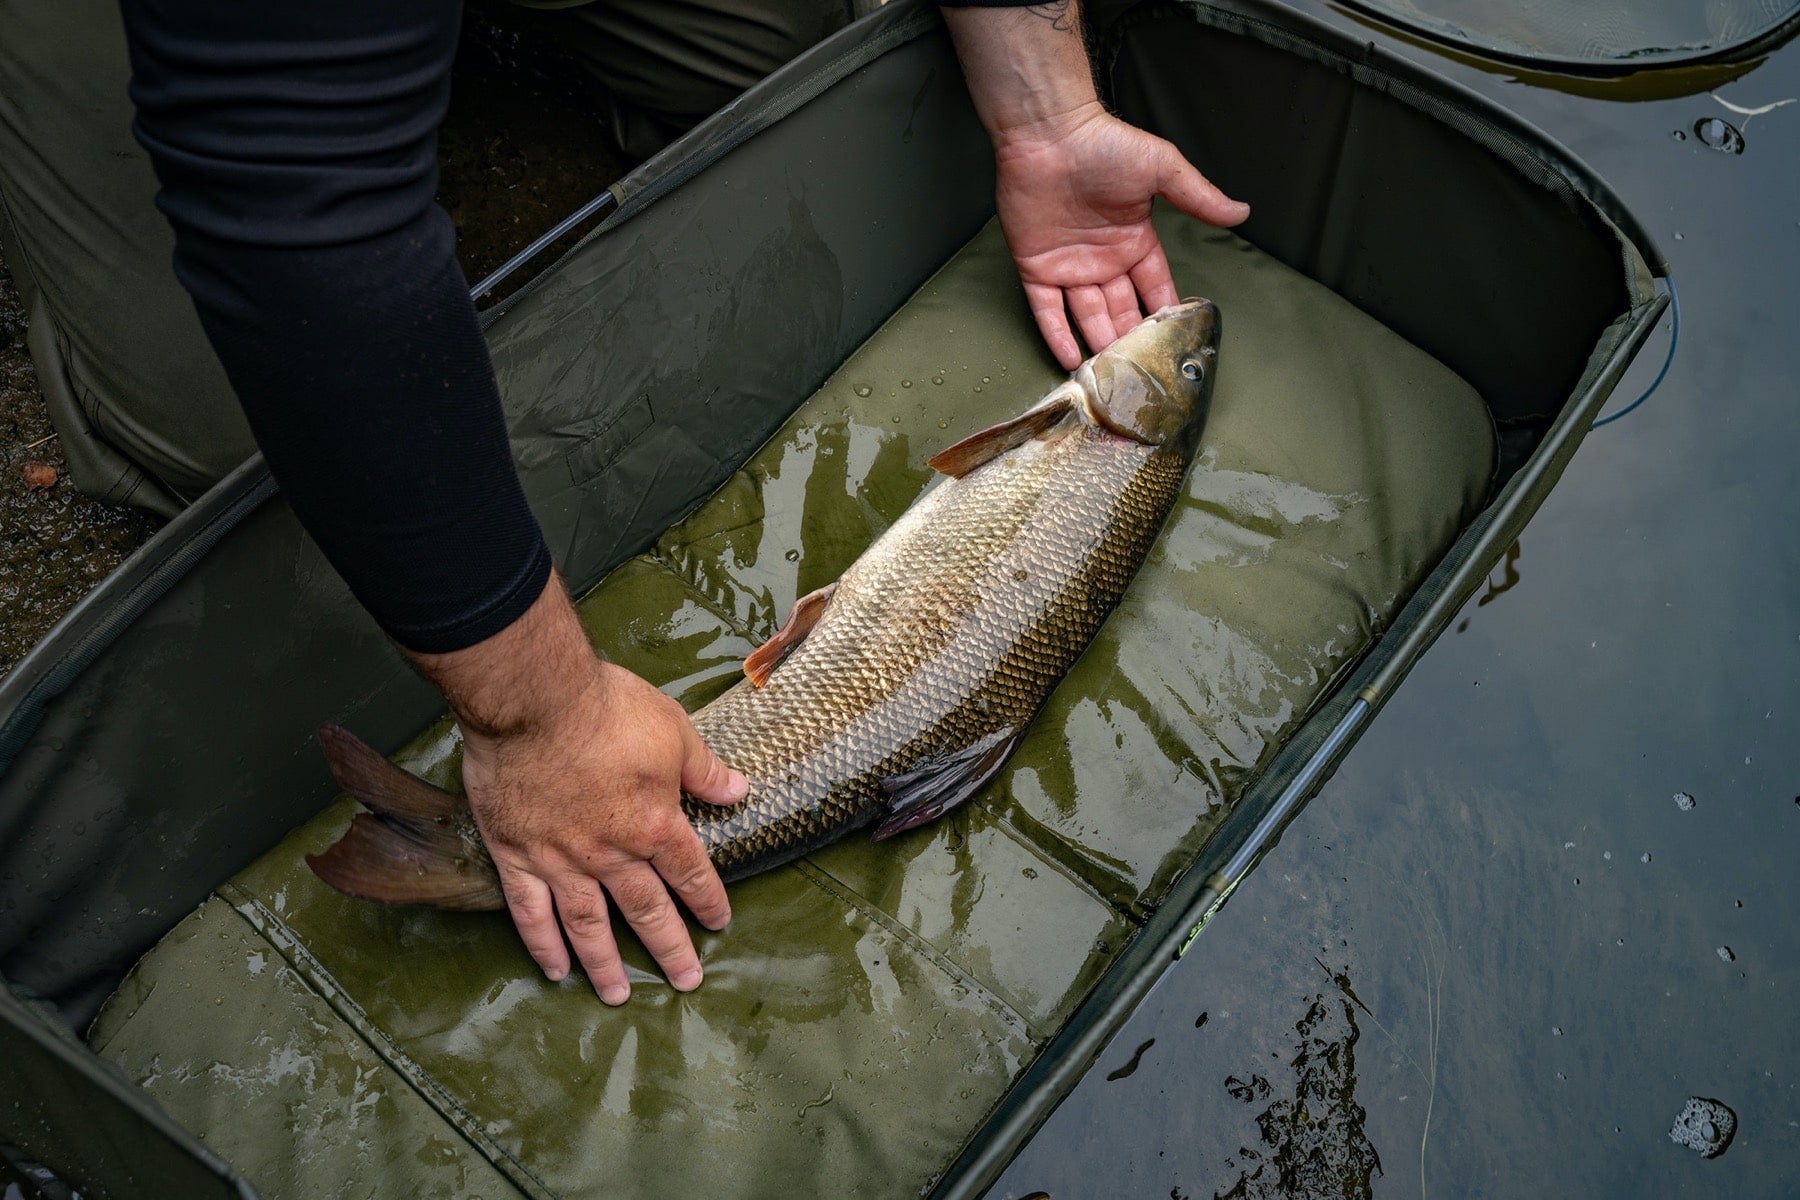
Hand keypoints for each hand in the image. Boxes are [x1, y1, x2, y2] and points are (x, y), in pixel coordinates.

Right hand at [407, 573, 746, 1003]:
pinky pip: (530, 912)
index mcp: (655, 824)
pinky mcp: (517, 855)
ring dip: (606, 964)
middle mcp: (612, 854)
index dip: (707, 901)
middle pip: (646, 912)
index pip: (690, 874)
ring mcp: (562, 860)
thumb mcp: (673, 730)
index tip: (718, 924)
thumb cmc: (606, 708)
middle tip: (686, 982)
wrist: (533, 701)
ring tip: (617, 996)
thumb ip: (704, 769)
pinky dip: (543, 944)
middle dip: (670, 949)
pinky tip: (555, 969)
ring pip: (589, 925)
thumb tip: (739, 790)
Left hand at [994, 102, 1248, 368]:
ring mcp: (1069, 266)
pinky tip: (1071, 360)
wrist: (1050, 134)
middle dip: (1131, 338)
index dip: (1163, 312)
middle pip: (1121, 309)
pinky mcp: (1035, 267)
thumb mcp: (1162, 169)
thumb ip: (1198, 198)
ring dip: (1099, 343)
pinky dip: (1056, 334)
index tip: (1176, 342)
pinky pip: (1047, 309)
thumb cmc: (1106, 144)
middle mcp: (1104, 259)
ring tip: (1111, 375)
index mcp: (1135, 240)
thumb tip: (1241, 212)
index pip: (1154, 286)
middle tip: (1141, 370)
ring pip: (1087, 315)